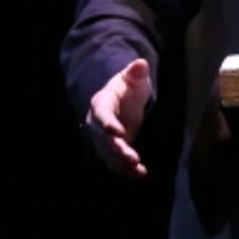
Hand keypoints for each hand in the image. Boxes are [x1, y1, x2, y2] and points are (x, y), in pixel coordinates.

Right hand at [84, 58, 151, 177]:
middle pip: (103, 139)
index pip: (101, 114)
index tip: (118, 132)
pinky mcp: (111, 148)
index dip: (107, 124)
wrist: (122, 99)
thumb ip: (136, 73)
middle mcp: (98, 123)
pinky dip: (125, 169)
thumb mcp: (134, 78)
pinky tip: (140, 174)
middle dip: (116, 149)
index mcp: (102, 103)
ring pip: (108, 153)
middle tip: (132, 158)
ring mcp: (103, 138)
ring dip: (121, 163)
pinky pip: (115, 161)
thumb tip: (140, 63)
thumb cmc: (128, 86)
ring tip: (138, 170)